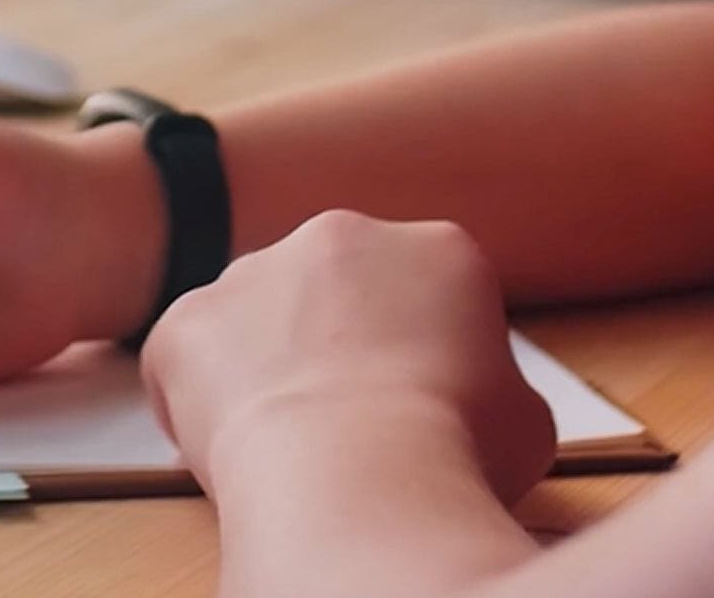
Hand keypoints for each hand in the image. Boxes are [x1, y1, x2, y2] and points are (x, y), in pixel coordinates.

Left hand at [142, 212, 555, 509]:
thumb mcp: (527, 421)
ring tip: (295, 441)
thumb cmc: (453, 453)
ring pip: (259, 317)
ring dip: (271, 366)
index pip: (431, 289)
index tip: (422, 399)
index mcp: (437, 249)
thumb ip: (497, 387)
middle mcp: (340, 237)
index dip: (425, 351)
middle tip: (354, 419)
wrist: (359, 476)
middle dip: (341, 343)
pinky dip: (203, 401)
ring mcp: (253, 272)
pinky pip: (190, 360)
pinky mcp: (187, 322)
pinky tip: (234, 448)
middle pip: (338, 288)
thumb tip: (482, 406)